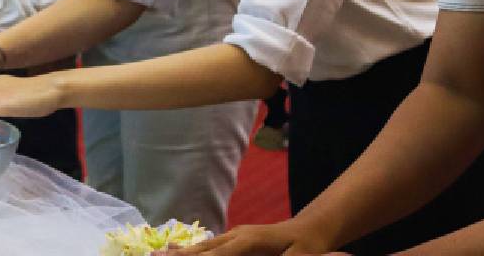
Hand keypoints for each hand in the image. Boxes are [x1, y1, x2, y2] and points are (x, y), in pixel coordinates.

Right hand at [169, 220, 333, 254]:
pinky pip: (207, 249)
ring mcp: (234, 236)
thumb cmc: (309, 246)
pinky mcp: (234, 242)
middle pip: (203, 249)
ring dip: (179, 253)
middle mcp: (237, 235)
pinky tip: (172, 252)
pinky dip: (189, 252)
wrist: (311, 230)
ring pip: (202, 248)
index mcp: (249, 241)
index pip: (219, 254)